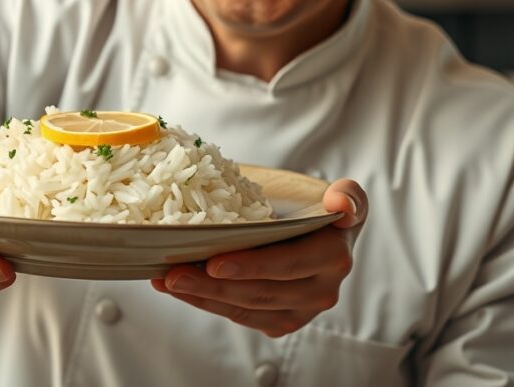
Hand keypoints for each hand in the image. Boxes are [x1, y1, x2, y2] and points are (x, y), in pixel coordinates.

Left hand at [151, 179, 366, 336]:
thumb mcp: (337, 193)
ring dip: (202, 296)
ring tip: (167, 280)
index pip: (290, 264)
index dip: (253, 266)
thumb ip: (346, 195)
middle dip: (214, 285)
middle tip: (175, 272)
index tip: (216, 262)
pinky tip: (179, 288)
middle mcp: (324, 288)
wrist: (314, 229)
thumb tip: (341, 203)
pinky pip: (240, 316)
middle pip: (262, 291)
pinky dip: (206, 303)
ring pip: (247, 308)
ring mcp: (302, 309)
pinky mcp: (282, 320)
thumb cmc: (316, 207)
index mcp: (335, 255)